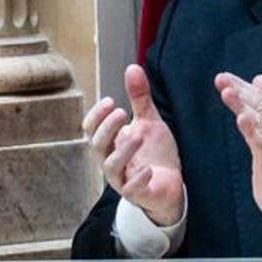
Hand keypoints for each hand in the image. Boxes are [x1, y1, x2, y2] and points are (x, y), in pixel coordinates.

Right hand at [82, 65, 185, 227]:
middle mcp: (111, 161)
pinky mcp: (139, 194)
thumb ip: (139, 99)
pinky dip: (138, 179)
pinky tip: (148, 168)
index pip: (91, 130)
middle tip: (121, 112)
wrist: (170, 185)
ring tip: (137, 134)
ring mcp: (123, 179)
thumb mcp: (149, 122)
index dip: (96, 117)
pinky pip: (131, 190)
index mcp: (110, 144)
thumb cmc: (154, 153)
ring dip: (122, 150)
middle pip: (97, 147)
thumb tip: (132, 67)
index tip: (110, 101)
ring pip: (111, 167)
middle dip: (107, 129)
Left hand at [215, 72, 261, 232]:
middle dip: (240, 91)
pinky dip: (251, 130)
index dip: (243, 86)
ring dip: (243, 106)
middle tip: (222, 80)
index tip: (225, 77)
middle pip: (260, 106)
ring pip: (260, 121)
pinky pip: (261, 143)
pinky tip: (241, 119)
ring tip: (228, 93)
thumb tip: (259, 80)